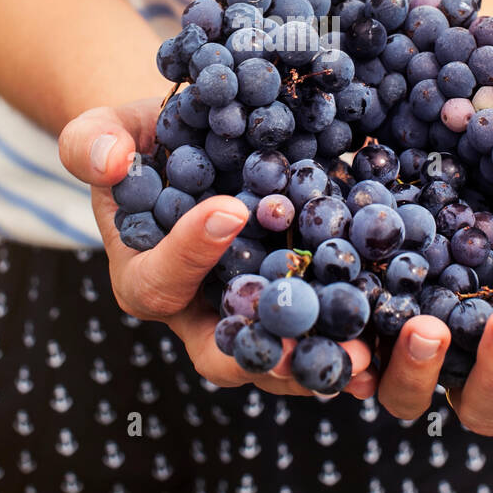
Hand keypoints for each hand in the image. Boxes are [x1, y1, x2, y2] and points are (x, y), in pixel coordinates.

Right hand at [59, 100, 372, 398]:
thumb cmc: (148, 142)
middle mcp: (202, 314)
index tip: (231, 210)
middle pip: (225, 354)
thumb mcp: (112, 131)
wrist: (200, 146)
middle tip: (304, 342)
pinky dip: (361, 337)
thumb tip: (105, 159)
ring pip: (285, 360)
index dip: (191, 253)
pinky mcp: (306, 307)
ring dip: (325, 361)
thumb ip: (92, 142)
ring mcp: (257, 318)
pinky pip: (331, 335)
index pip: (160, 281)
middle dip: (266, 353)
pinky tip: (400, 328)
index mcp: (148, 279)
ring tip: (365, 357)